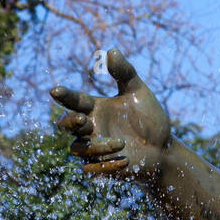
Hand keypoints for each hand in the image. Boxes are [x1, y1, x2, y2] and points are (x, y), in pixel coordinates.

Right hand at [51, 48, 170, 182]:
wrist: (164, 149)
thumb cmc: (149, 119)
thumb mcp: (138, 92)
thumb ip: (124, 73)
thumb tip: (111, 50)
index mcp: (95, 108)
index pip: (74, 101)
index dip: (64, 95)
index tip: (55, 90)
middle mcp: (90, 128)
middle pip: (65, 125)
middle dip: (69, 122)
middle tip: (82, 119)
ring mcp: (93, 149)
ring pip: (78, 148)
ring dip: (96, 146)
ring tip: (122, 142)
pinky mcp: (101, 168)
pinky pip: (90, 169)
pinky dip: (104, 165)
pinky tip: (124, 161)